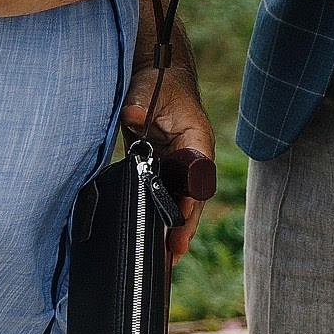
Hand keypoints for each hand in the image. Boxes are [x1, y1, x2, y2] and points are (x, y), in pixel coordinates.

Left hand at [122, 65, 213, 262]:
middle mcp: (193, 156)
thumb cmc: (158, 79)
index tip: (181, 216)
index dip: (190, 196)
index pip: (198, 173)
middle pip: (194, 196)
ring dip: (174, 226)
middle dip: (185, 224)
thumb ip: (142, 101)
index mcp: (196, 138)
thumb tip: (134, 114)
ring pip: (181, 200)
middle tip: (174, 252)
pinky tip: (152, 238)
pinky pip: (165, 196)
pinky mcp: (163, 168)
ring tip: (166, 259)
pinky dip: (160, 214)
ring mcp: (179, 165)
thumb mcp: (149, 87)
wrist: (154, 74)